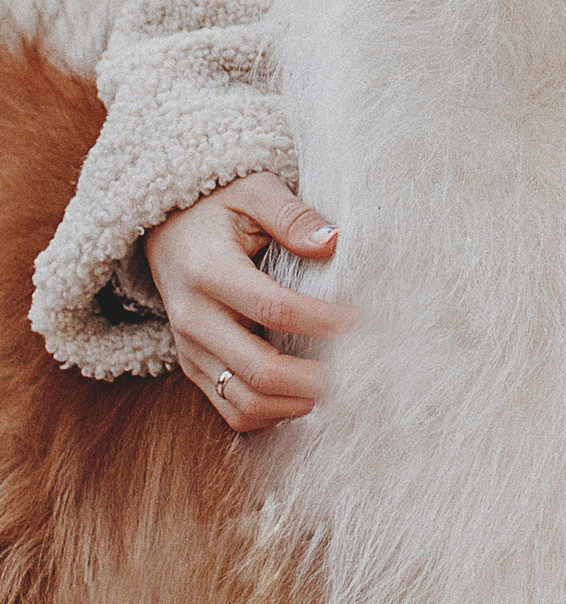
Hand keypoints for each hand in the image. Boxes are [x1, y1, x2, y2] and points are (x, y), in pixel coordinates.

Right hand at [144, 174, 354, 434]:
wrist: (165, 229)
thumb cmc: (217, 207)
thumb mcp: (253, 191)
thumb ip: (291, 215)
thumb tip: (332, 242)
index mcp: (209, 271)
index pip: (274, 308)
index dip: (323, 321)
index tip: (362, 322)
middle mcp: (193, 318)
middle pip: (258, 370)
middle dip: (314, 380)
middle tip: (358, 371)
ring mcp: (190, 349)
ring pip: (242, 402)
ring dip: (294, 404)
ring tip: (335, 386)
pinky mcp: (193, 366)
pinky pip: (230, 409)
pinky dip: (270, 413)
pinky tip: (303, 395)